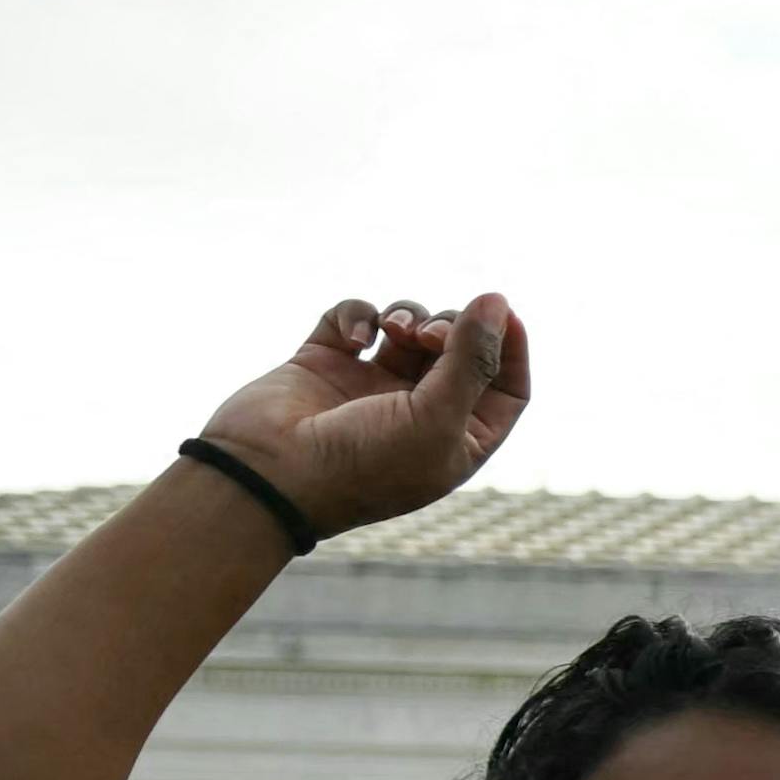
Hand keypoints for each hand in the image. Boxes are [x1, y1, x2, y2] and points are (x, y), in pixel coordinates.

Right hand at [195, 293, 530, 539]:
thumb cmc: (362, 463)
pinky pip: (353, 318)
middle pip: (459, 348)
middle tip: (429, 335)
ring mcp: (368, 386)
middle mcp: (416, 412)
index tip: (500, 309)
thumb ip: (472, 360)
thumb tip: (499, 302)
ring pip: (408, 327)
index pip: (505, 387)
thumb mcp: (436, 418)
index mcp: (456, 439)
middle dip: (451, 328)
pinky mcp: (324, 363)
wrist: (269, 477)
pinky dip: (357, 314)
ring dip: (409, 316)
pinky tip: (353, 338)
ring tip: (394, 332)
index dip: (510, 346)